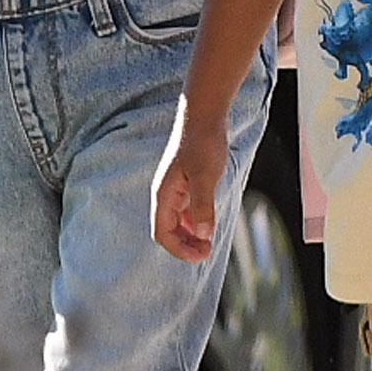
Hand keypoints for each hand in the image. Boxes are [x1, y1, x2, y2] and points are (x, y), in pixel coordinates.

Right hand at [152, 112, 231, 263]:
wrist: (203, 115)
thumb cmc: (203, 143)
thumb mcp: (205, 176)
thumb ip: (202, 206)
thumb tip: (203, 235)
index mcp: (164, 194)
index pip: (162, 233)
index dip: (180, 249)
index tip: (202, 255)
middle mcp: (165, 193)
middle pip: (168, 230)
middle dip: (185, 245)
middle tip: (208, 251)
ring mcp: (174, 188)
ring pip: (176, 221)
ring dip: (190, 235)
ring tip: (208, 241)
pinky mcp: (185, 181)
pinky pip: (185, 209)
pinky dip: (194, 221)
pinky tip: (209, 222)